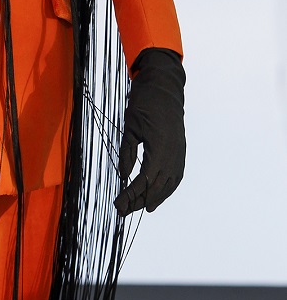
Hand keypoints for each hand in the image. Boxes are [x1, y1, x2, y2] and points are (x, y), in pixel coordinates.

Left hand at [114, 48, 185, 215]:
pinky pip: (176, 177)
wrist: (164, 89)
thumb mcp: (130, 128)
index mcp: (159, 148)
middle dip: (140, 201)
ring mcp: (180, 154)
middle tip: (123, 210)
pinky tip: (156, 195)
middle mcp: (173, 154)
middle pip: (157, 187)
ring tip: (139, 207)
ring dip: (154, 198)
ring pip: (169, 185)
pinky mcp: (182, 152)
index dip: (131, 194)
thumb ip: (127, 154)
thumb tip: (123, 176)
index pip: (144, 180)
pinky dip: (166, 189)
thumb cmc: (144, 104)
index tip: (118, 203)